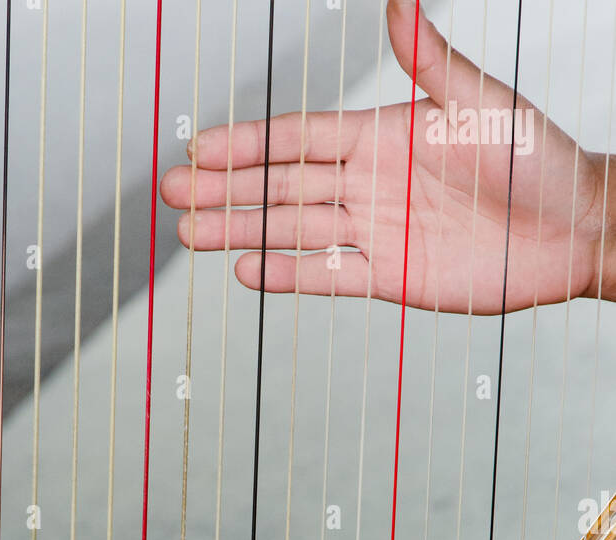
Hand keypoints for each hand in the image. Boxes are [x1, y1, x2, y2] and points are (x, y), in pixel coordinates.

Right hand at [160, 0, 607, 312]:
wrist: (572, 230)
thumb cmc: (536, 157)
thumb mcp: (481, 101)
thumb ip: (429, 60)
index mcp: (382, 134)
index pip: (298, 138)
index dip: (247, 143)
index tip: (201, 147)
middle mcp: (370, 181)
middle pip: (281, 185)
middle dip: (225, 188)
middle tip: (171, 193)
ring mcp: (375, 231)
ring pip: (292, 230)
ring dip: (240, 230)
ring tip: (189, 233)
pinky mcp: (389, 276)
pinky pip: (327, 276)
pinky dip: (286, 274)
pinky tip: (244, 269)